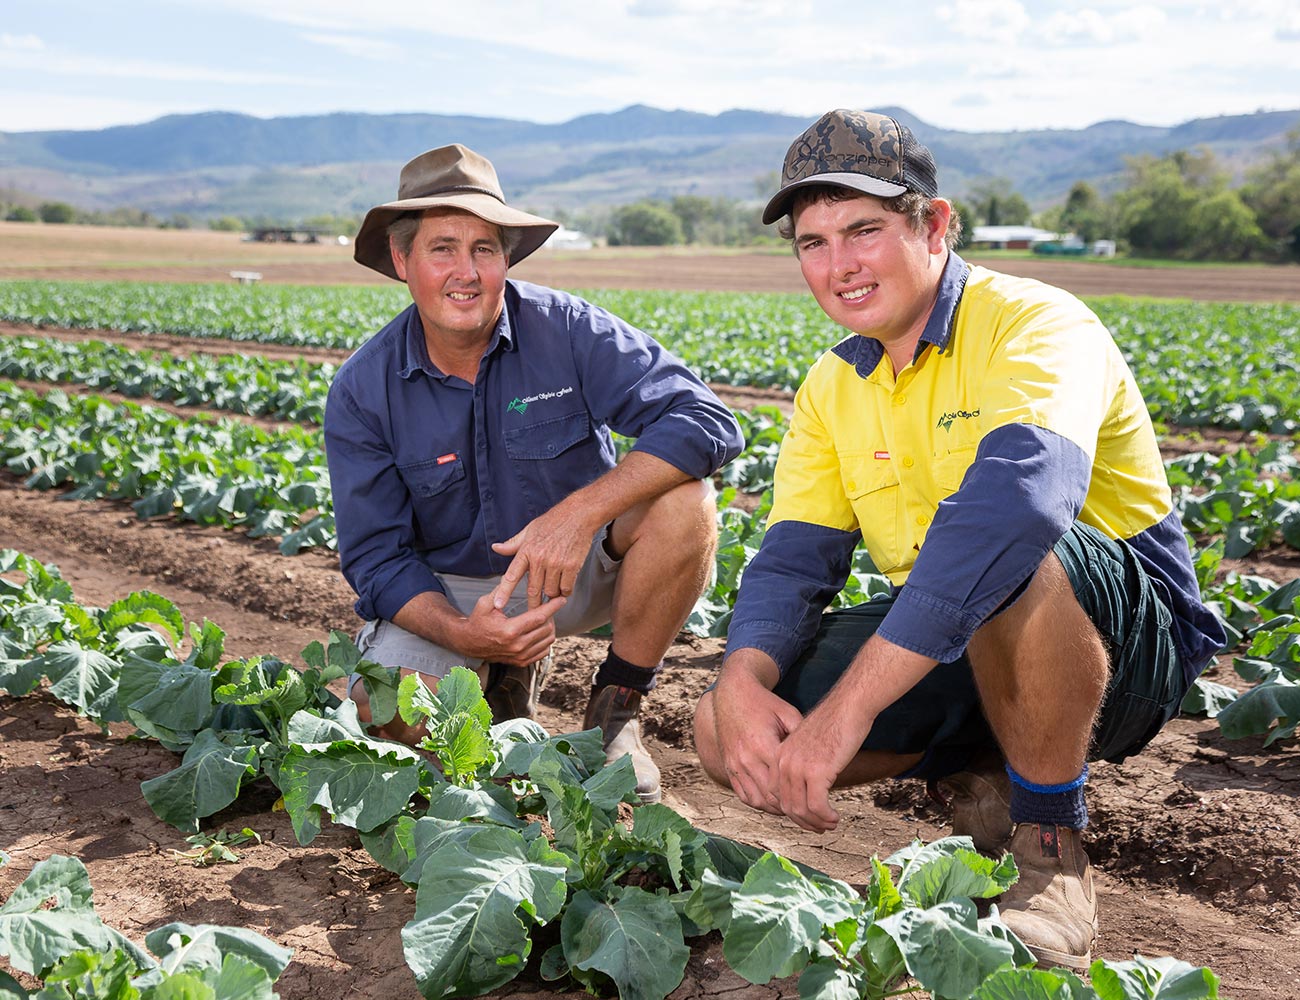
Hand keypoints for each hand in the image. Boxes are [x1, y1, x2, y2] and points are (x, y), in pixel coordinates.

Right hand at [452, 591, 566, 665]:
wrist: (469, 643)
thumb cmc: (477, 621)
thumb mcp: (485, 604)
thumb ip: (501, 591)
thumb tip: (513, 576)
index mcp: (509, 630)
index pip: (539, 617)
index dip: (553, 607)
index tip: (561, 599)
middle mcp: (517, 645)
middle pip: (547, 629)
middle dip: (551, 616)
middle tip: (549, 607)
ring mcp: (520, 656)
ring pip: (548, 640)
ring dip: (550, 628)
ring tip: (545, 618)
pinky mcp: (522, 662)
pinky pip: (544, 651)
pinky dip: (546, 641)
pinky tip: (540, 631)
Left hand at [490, 504, 600, 609]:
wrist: (578, 516)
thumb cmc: (553, 522)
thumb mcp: (529, 530)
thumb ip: (513, 544)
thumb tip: (496, 548)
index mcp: (527, 551)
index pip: (512, 576)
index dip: (504, 592)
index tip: (498, 605)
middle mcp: (540, 559)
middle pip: (533, 590)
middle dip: (533, 604)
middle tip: (534, 610)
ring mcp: (556, 563)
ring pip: (551, 591)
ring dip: (552, 593)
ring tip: (555, 586)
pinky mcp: (571, 566)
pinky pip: (566, 588)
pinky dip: (565, 590)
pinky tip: (565, 584)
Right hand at [711, 654, 803, 815]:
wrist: (732, 695)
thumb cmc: (763, 703)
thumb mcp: (788, 713)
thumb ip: (802, 736)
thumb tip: (824, 755)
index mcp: (764, 745)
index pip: (786, 783)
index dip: (803, 795)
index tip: (819, 801)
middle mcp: (747, 758)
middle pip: (772, 796)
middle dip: (793, 809)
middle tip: (812, 815)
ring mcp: (735, 764)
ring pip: (758, 800)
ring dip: (777, 810)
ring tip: (795, 811)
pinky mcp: (728, 767)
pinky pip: (743, 795)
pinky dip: (760, 804)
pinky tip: (774, 804)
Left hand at [773, 696, 874, 832]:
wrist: (848, 707)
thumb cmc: (835, 724)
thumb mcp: (809, 746)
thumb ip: (803, 765)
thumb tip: (808, 788)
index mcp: (780, 755)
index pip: (777, 794)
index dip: (792, 811)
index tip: (808, 818)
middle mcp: (784, 762)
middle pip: (787, 805)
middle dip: (804, 821)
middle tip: (820, 828)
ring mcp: (798, 767)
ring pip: (801, 809)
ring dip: (817, 822)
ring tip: (831, 824)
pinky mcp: (816, 772)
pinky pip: (816, 806)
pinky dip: (826, 816)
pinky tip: (835, 817)